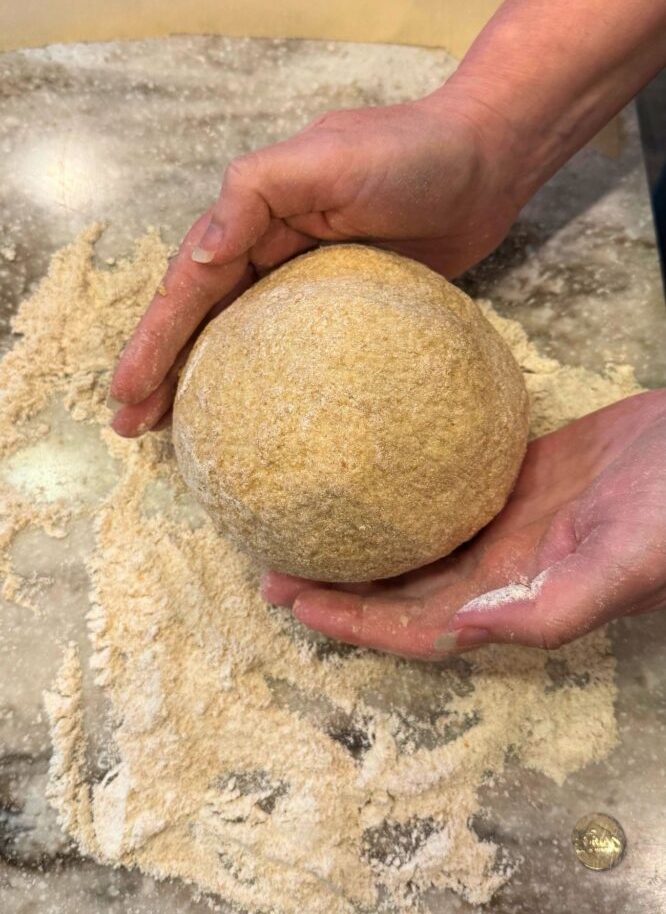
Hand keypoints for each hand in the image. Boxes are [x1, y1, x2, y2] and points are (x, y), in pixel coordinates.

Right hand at [109, 87, 519, 435]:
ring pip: (243, 336)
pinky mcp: (349, 304)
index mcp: (254, 214)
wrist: (488, 162)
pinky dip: (269, 379)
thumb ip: (256, 194)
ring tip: (174, 432)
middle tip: (132, 427)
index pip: (191, 285)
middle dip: (164, 368)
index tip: (126, 392)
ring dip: (205, 379)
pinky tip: (259, 415)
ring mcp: (308, 278)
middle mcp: (270, 246)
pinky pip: (297, 347)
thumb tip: (200, 257)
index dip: (156, 339)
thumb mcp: (325, 160)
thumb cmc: (410, 153)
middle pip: (204, 316)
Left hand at [262, 390, 665, 657]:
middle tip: (272, 567)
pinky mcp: (513, 478)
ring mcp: (506, 523)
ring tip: (302, 530)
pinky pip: (440, 495)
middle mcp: (501, 570)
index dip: (355, 622)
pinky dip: (398, 495)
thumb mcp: (622, 563)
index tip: (295, 603)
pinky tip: (366, 478)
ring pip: (415, 546)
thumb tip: (463, 629)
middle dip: (337, 588)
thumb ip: (549, 606)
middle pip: (401, 591)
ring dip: (360, 545)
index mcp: (517, 600)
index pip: (417, 627)